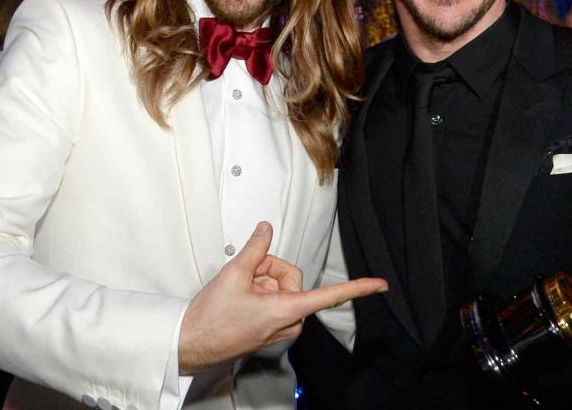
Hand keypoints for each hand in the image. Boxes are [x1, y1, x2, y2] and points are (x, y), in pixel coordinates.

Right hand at [178, 221, 386, 372]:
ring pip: (282, 285)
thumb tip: (267, 228)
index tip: (380, 285)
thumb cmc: (211, 319)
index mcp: (287, 310)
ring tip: (239, 291)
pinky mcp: (273, 327)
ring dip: (260, 280)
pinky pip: (275, 297)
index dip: (358, 288)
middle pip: (291, 277)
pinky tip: (241, 297)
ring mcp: (282, 326)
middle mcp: (290, 321)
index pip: (330, 296)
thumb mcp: (233, 274)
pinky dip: (258, 290)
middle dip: (267, 269)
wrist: (191, 344)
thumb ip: (256, 248)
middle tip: (245, 277)